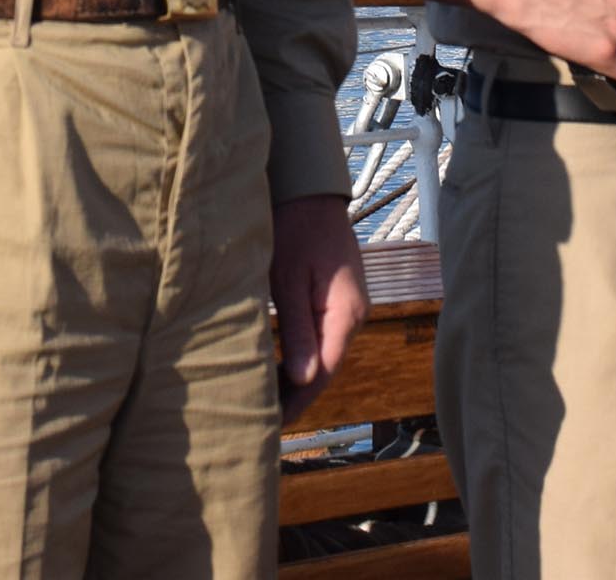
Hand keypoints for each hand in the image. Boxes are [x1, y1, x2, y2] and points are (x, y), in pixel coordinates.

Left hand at [270, 193, 368, 426]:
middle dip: (296, 394)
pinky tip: (281, 367)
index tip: (272, 422)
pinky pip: (322, 337)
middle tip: (261, 419)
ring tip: (267, 399)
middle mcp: (354, 315)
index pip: (323, 372)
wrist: (309, 193)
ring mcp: (348, 308)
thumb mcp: (288, 280)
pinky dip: (302, 355)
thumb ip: (297, 330)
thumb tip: (303, 380)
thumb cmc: (294, 229)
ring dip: (298, 377)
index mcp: (346, 314)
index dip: (298, 401)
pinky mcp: (337, 301)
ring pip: (323, 354)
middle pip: (325, 367)